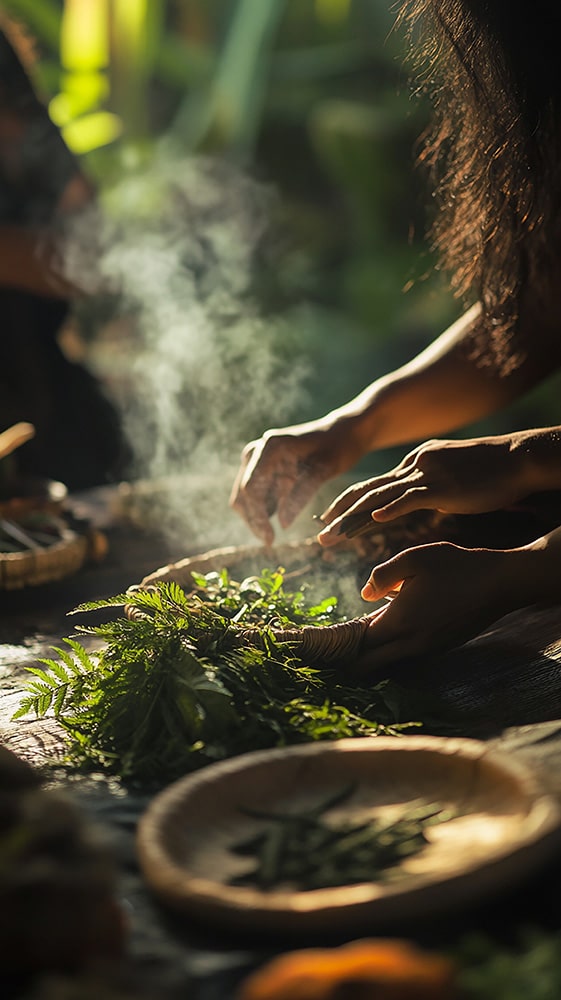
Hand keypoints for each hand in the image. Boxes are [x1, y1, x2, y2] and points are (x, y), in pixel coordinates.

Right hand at [229, 421, 356, 544]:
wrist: (342, 432)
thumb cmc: (337, 447)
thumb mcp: (325, 470)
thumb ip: (302, 494)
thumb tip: (282, 524)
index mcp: (270, 448)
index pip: (251, 488)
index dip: (257, 516)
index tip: (269, 539)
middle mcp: (257, 451)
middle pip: (243, 494)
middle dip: (254, 520)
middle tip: (270, 542)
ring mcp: (257, 459)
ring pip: (246, 496)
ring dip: (258, 515)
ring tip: (275, 531)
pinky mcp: (262, 468)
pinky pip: (257, 494)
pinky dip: (265, 508)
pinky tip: (283, 513)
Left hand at [318, 435, 530, 546]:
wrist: (516, 459)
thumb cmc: (488, 473)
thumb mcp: (449, 479)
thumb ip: (431, 488)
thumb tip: (422, 500)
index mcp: (412, 464)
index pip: (372, 486)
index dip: (347, 504)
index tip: (327, 520)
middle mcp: (413, 466)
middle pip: (367, 491)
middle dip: (339, 513)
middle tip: (318, 533)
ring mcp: (426, 475)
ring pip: (380, 496)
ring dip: (352, 518)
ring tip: (332, 535)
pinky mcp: (443, 486)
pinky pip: (411, 499)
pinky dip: (390, 509)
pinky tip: (374, 520)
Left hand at [353, 540, 533, 671]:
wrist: (499, 583)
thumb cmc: (455, 566)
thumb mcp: (413, 558)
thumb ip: (382, 576)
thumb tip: (364, 595)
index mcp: (400, 622)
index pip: (359, 645)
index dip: (341, 643)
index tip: (326, 640)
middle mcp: (413, 644)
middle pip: (370, 665)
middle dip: (351, 660)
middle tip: (336, 650)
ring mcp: (429, 650)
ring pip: (390, 663)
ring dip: (373, 656)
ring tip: (358, 642)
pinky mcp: (441, 649)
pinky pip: (408, 657)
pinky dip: (393, 651)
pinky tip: (389, 633)